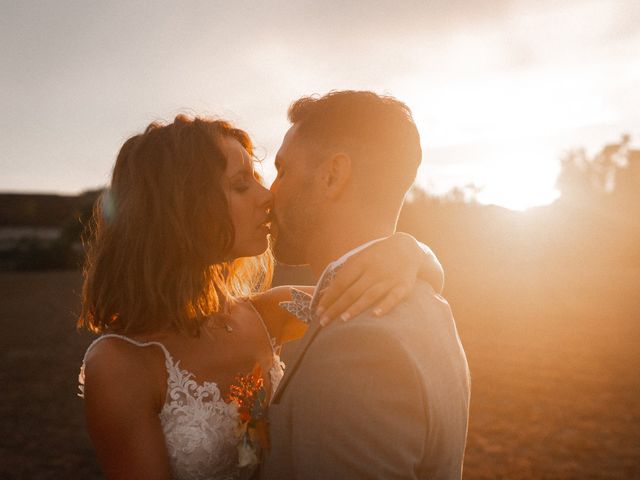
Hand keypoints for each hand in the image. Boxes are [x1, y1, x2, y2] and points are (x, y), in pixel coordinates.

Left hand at [317, 232, 438, 324]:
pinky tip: (375, 315)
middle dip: (337, 307)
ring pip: (370, 295)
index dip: (329, 297)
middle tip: (324, 321)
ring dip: (356, 307)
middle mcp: (374, 271)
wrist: (407, 247)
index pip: (341, 282)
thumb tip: (324, 292)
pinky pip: (394, 297)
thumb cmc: (377, 257)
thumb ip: (343, 275)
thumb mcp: (359, 260)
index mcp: (360, 263)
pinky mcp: (404, 286)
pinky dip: (385, 305)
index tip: (318, 310)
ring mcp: (389, 278)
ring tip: (343, 320)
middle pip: (352, 291)